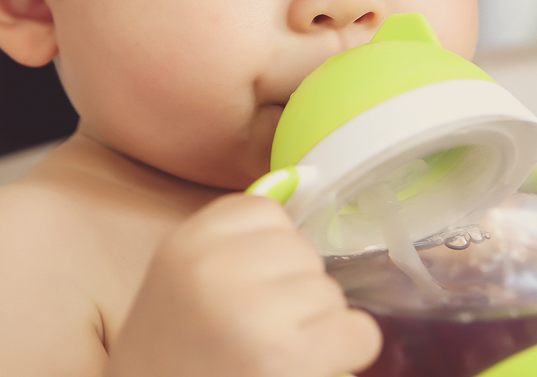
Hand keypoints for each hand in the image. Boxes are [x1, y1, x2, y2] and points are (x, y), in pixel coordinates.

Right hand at [105, 193, 380, 376]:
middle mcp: (215, 269)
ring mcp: (251, 313)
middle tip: (254, 337)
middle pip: (303, 252)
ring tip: (270, 358)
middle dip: (294, 294)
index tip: (242, 295)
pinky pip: (359, 332)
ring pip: (330, 292)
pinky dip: (345, 355)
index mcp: (186, 243)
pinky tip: (305, 370)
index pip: (267, 212)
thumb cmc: (177, 360)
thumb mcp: (183, 283)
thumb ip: (234, 238)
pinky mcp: (285, 358)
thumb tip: (304, 179)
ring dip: (316, 328)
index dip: (269, 257)